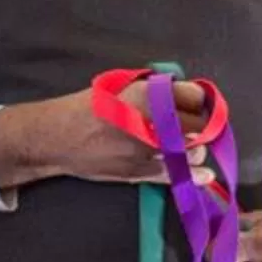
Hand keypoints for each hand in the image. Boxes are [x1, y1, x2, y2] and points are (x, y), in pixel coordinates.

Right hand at [0, 78, 213, 189]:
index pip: (192, 96)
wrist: (58, 137)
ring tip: (190, 146)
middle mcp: (149, 121)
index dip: (198, 100)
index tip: (197, 103)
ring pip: (190, 151)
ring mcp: (146, 149)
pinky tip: (204, 174)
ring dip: (196, 148)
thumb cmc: (87, 108)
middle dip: (201, 125)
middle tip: (197, 125)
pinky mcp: (139, 171)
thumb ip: (150, 89)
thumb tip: (179, 92)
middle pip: (197, 125)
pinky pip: (174, 175)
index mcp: (145, 94)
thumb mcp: (119, 86)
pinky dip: (193, 176)